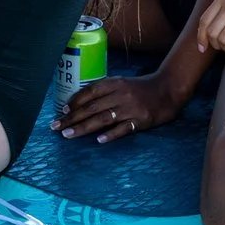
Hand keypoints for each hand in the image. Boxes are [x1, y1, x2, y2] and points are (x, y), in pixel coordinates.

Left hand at [55, 68, 188, 142]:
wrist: (168, 89)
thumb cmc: (141, 88)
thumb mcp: (122, 83)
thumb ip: (104, 91)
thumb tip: (80, 103)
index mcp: (114, 84)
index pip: (89, 92)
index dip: (74, 102)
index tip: (62, 111)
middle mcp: (120, 94)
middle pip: (92, 108)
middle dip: (72, 118)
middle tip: (56, 127)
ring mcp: (130, 108)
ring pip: (103, 119)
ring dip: (83, 127)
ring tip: (68, 135)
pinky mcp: (141, 120)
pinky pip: (123, 129)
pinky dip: (111, 134)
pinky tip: (99, 140)